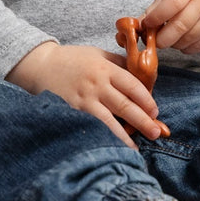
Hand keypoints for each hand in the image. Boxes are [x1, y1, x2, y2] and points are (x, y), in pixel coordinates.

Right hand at [6, 42, 163, 147]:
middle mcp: (97, 84)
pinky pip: (96, 126)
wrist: (42, 66)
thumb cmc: (72, 59)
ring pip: (112, 119)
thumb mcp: (97, 53)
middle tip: (157, 131)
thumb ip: (118, 63)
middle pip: (125, 104)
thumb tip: (141, 75)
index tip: (155, 111)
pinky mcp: (75, 110)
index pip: (132, 85)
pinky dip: (109, 136)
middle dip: (144, 120)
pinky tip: (118, 146)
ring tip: (141, 144)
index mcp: (105, 67)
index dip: (146, 99)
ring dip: (129, 133)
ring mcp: (85, 99)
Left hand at [144, 0, 199, 53]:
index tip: (147, 24)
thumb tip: (138, 25)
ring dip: (173, 43)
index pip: (172, 3)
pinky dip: (185, 47)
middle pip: (180, 26)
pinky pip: (197, 47)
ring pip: (188, 40)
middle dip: (161, 38)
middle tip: (153, 40)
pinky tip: (181, 40)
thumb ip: (156, 7)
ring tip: (168, 37)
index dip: (157, 17)